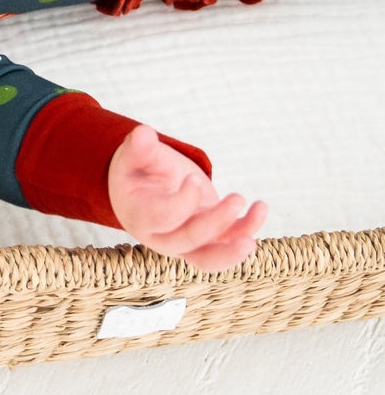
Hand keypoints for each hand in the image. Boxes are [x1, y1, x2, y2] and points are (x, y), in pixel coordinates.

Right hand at [108, 124, 267, 271]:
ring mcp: (183, 243)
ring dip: (232, 252)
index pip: (163, 217)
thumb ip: (139, 147)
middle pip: (188, 240)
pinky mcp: (205, 240)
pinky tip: (259, 209)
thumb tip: (144, 134)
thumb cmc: (137, 171)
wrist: (142, 188)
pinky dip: (246, 231)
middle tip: (237, 197)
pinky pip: (226, 246)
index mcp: (140, 216)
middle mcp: (159, 237)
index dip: (182, 203)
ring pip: (207, 260)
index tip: (194, 179)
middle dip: (216, 222)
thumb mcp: (134, 156)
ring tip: (252, 239)